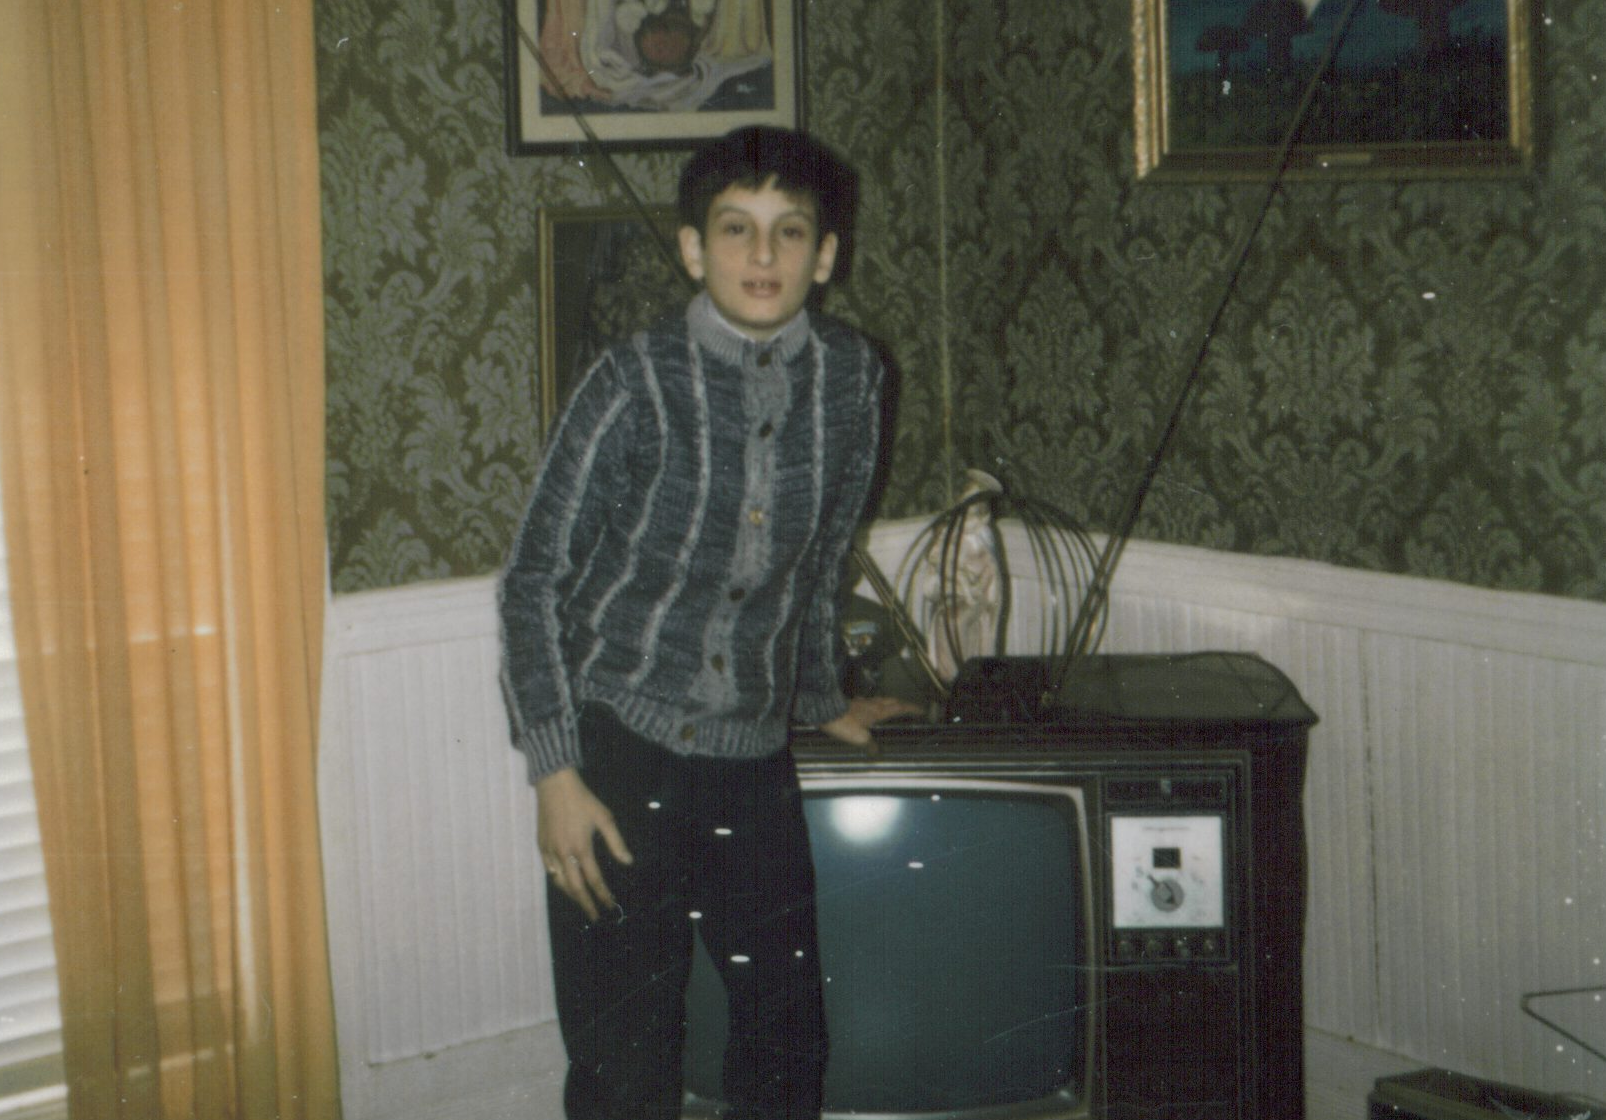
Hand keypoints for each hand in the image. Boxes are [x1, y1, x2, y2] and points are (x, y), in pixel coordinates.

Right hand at [535, 767, 633, 921]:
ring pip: (560, 882)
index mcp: (581, 847)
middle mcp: (564, 854)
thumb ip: (616, 842)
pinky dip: (558, 881)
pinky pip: (549, 871)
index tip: (610, 906)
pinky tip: (565, 884)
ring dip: (572, 896)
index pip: (594, 880)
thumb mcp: (604, 818)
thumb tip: (628, 861)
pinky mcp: (540, 846)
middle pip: (575, 888)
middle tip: (595, 916)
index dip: (603, 895)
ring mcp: (549, 851)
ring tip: (582, 902)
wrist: (554, 785)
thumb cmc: (583, 800)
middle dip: (586, 904)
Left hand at [818, 696, 921, 746]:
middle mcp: (871, 704)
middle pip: (891, 701)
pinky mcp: (851, 704)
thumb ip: (870, 745)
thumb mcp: (860, 738)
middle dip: (902, 703)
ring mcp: (861, 702)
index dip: (912, 708)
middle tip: (908, 707)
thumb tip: (877, 752)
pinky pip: (866, 702)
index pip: (899, 708)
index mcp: (878, 711)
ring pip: (879, 700)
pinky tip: (867, 707)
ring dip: (888, 702)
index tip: (921, 709)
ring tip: (891, 706)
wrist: (825, 711)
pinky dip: (872, 704)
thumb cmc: (843, 723)